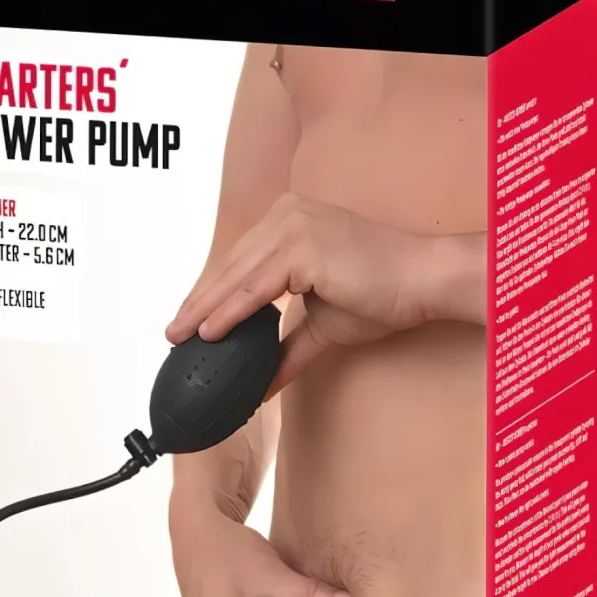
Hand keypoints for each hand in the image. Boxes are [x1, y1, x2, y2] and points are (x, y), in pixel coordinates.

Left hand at [167, 193, 458, 393]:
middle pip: (232, 265)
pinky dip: (230, 311)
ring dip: (205, 309)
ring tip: (181, 336)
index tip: (190, 322)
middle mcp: (288, 214)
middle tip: (173, 332)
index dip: (213, 292)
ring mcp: (295, 226)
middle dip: (200, 302)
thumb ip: (287, 346)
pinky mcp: (304, 247)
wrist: (424, 280)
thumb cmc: (384, 292)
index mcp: (291, 220)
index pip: (242, 260)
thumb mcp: (323, 322)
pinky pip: (257, 287)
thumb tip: (263, 382)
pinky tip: (210, 331)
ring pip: (237, 275)